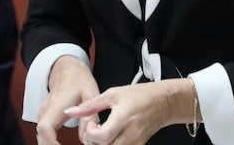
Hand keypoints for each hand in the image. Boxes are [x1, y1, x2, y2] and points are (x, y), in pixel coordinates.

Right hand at [36, 56, 99, 144]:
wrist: (68, 69)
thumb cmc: (79, 81)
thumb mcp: (90, 94)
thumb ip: (89, 114)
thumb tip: (85, 136)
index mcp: (57, 105)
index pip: (45, 128)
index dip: (50, 142)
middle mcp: (46, 110)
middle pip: (40, 136)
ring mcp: (44, 113)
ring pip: (41, 136)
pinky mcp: (45, 116)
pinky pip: (44, 133)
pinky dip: (50, 142)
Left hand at [65, 81, 181, 144]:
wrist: (163, 103)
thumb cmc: (139, 95)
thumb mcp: (113, 94)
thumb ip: (90, 105)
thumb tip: (70, 112)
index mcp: (123, 118)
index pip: (102, 138)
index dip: (90, 134)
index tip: (92, 124)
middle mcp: (130, 134)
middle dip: (93, 142)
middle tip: (93, 130)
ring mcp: (135, 143)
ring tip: (101, 134)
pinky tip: (110, 136)